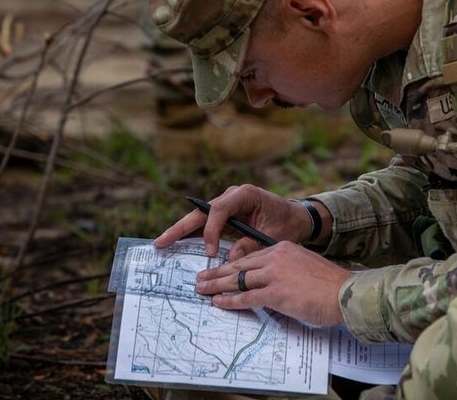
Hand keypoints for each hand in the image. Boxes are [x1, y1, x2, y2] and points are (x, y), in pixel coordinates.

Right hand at [155, 184, 316, 259]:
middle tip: (161, 241)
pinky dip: (192, 235)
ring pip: (199, 218)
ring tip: (162, 243)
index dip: (211, 230)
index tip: (210, 252)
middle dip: (180, 228)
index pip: (219, 209)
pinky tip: (177, 245)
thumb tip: (231, 261)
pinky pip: (205, 225)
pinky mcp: (224, 215)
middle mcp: (231, 196)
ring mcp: (226, 204)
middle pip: (201, 212)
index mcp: (245, 194)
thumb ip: (252, 246)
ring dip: (181, 231)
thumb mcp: (274, 236)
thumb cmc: (287, 223)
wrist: (295, 218)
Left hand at [195, 241, 350, 325]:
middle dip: (217, 273)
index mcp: (283, 248)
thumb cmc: (330, 285)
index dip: (232, 265)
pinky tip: (217, 303)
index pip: (251, 257)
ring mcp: (274, 275)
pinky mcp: (276, 293)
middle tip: (200, 278)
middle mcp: (276, 258)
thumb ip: (287, 270)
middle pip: (239, 265)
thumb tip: (272, 284)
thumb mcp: (305, 267)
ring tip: (201, 289)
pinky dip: (229, 301)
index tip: (219, 270)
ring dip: (216, 285)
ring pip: (237, 279)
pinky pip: (246, 297)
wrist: (346, 293)